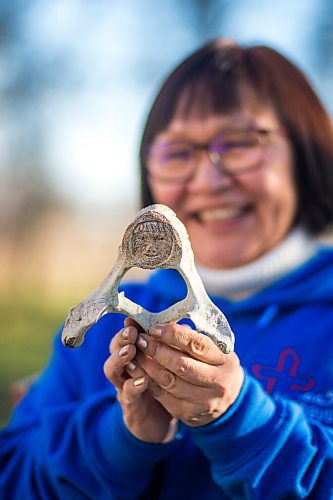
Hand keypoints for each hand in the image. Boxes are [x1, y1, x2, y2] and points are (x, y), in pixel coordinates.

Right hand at [103, 318, 173, 442]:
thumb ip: (171, 345)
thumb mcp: (169, 363)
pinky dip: (132, 387)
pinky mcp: (129, 409)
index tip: (133, 320)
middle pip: (113, 349)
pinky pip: (127, 396)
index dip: (129, 327)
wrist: (161, 422)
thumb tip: (181, 324)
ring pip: (112, 370)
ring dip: (120, 359)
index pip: (126, 336)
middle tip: (130, 333)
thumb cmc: (166, 386)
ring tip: (130, 350)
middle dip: (121, 339)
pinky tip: (142, 380)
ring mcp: (123, 388)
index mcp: (134, 354)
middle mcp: (124, 369)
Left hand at [131, 322, 243, 426]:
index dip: (173, 335)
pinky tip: (138, 370)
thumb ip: (190, 336)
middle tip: (140, 339)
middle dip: (156, 350)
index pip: (196, 345)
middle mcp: (218, 382)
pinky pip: (162, 395)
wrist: (229, 399)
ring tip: (135, 353)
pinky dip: (148, 380)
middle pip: (181, 364)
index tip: (154, 328)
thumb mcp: (213, 347)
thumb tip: (160, 323)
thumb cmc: (215, 364)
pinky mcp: (189, 413)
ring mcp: (204, 401)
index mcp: (225, 360)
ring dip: (147, 365)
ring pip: (168, 381)